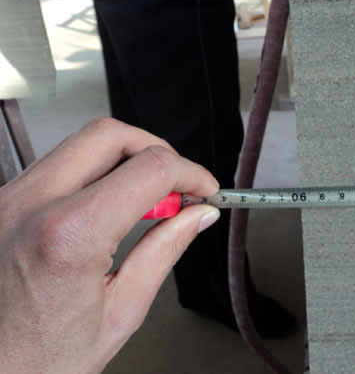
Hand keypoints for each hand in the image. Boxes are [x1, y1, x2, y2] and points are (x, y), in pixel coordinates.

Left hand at [0, 118, 220, 372]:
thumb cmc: (36, 363)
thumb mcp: (120, 312)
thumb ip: (165, 251)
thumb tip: (197, 217)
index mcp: (68, 236)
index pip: (150, 168)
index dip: (190, 172)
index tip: (203, 188)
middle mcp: (29, 205)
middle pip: (111, 135)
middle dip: (157, 152)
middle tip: (178, 186)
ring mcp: (7, 201)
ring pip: (81, 145)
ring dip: (125, 161)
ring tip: (146, 202)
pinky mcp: (0, 204)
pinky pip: (57, 166)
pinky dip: (95, 174)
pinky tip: (110, 207)